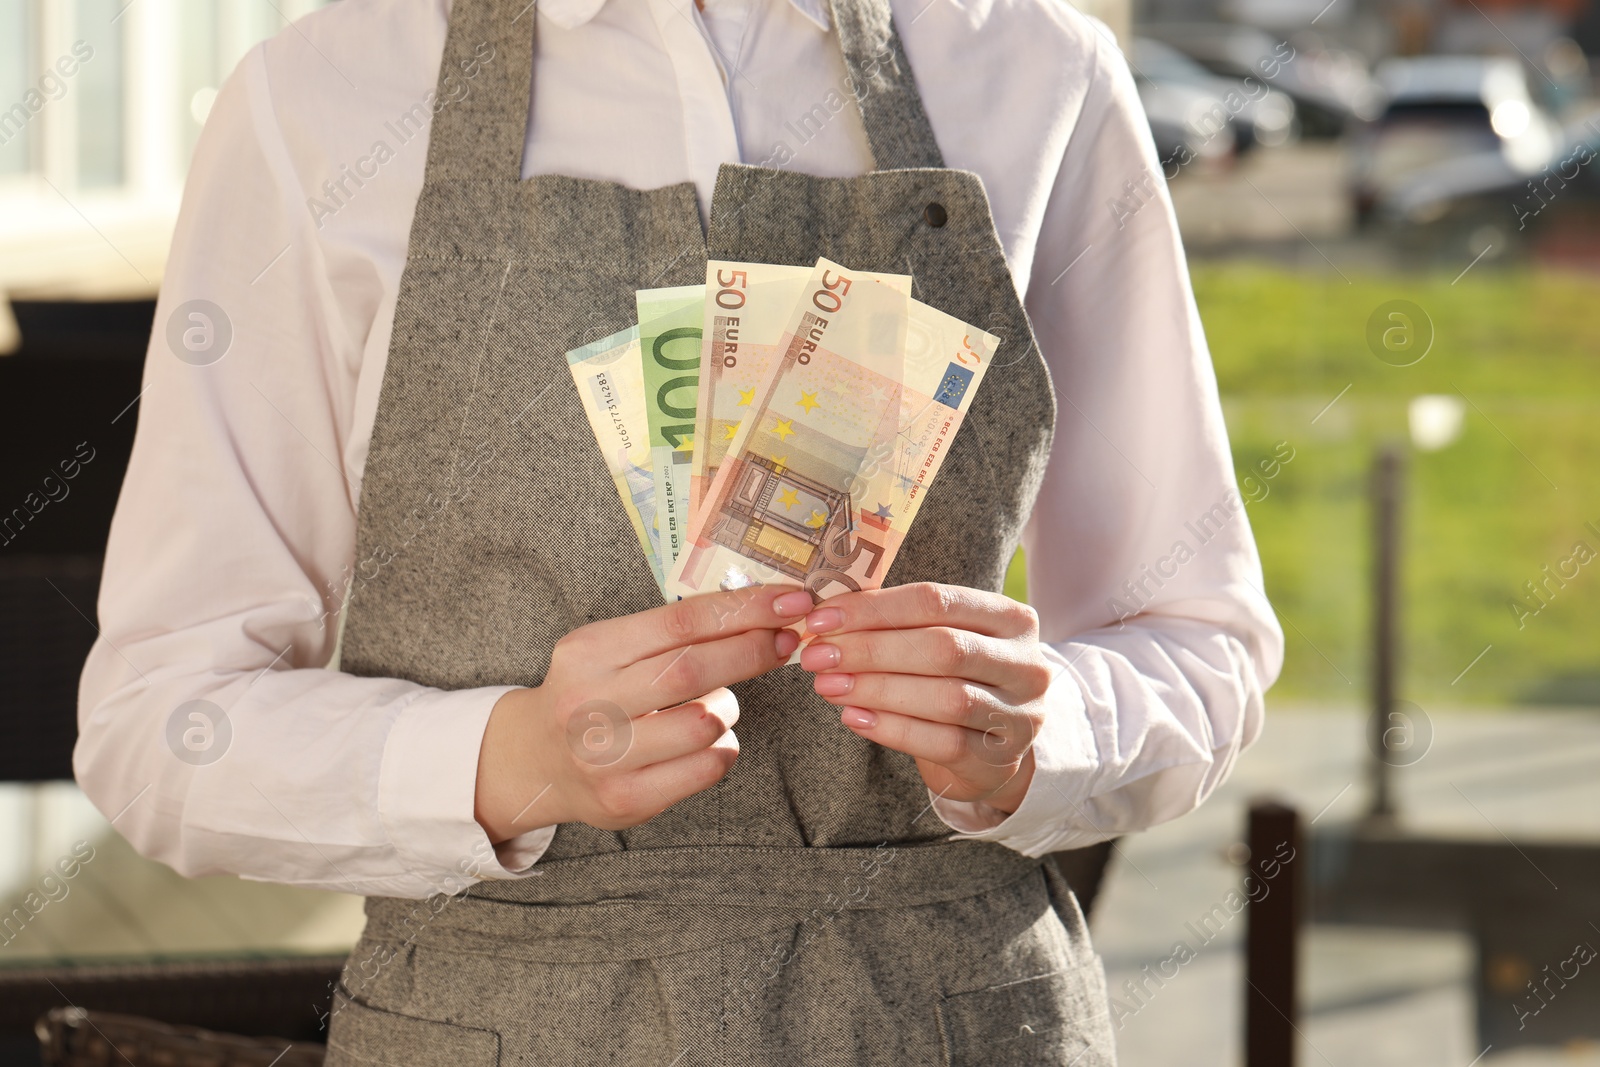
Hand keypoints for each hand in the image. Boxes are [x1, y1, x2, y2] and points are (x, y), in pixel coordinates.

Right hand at [474, 586, 812, 841]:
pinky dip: (722, 748)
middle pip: (694, 670)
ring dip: (728, 708)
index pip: (680, 620)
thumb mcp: (610, 648)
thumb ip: (670, 632)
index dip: (744, 609)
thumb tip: (760, 610)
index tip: (789, 602)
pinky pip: (705, 767)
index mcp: (589, 651)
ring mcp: (604, 756)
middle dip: (753, 651)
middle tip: (786, 641)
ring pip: (705, 723)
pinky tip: (706, 742)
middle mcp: (589, 703)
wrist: (535, 760)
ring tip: (713, 706)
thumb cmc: (592, 692)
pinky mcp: (624, 799)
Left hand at [798, 583, 1052, 814]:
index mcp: (1011, 618)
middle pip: (942, 648)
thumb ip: (897, 624)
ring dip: (877, 690)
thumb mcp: (940, 640)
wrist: (993, 746)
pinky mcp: (1000, 758)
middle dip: (871, 650)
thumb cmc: (956, 679)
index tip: (821, 618)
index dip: (874, 608)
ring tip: (828, 686)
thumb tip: (826, 616)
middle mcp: (1025, 664)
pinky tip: (854, 717)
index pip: (937, 601)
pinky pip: (942, 742)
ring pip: (945, 698)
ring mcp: (1020, 714)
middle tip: (818, 656)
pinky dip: (892, 729)